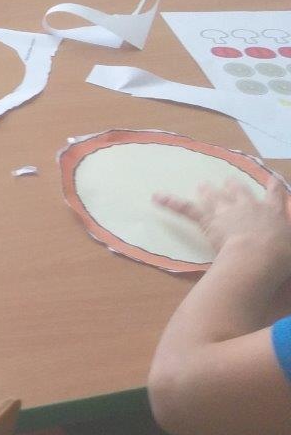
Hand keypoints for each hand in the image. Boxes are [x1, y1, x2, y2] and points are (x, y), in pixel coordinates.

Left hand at [155, 179, 290, 265]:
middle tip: (227, 181)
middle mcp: (249, 206)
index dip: (273, 186)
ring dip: (208, 190)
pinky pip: (186, 208)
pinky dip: (170, 202)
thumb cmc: (282, 256)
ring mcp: (226, 210)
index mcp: (273, 212)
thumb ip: (289, 242)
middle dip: (232, 185)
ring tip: (202, 185)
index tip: (273, 179)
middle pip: (238, 190)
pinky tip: (156, 197)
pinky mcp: (208, 219)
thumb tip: (289, 243)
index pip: (275, 194)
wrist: (258, 255)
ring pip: (214, 196)